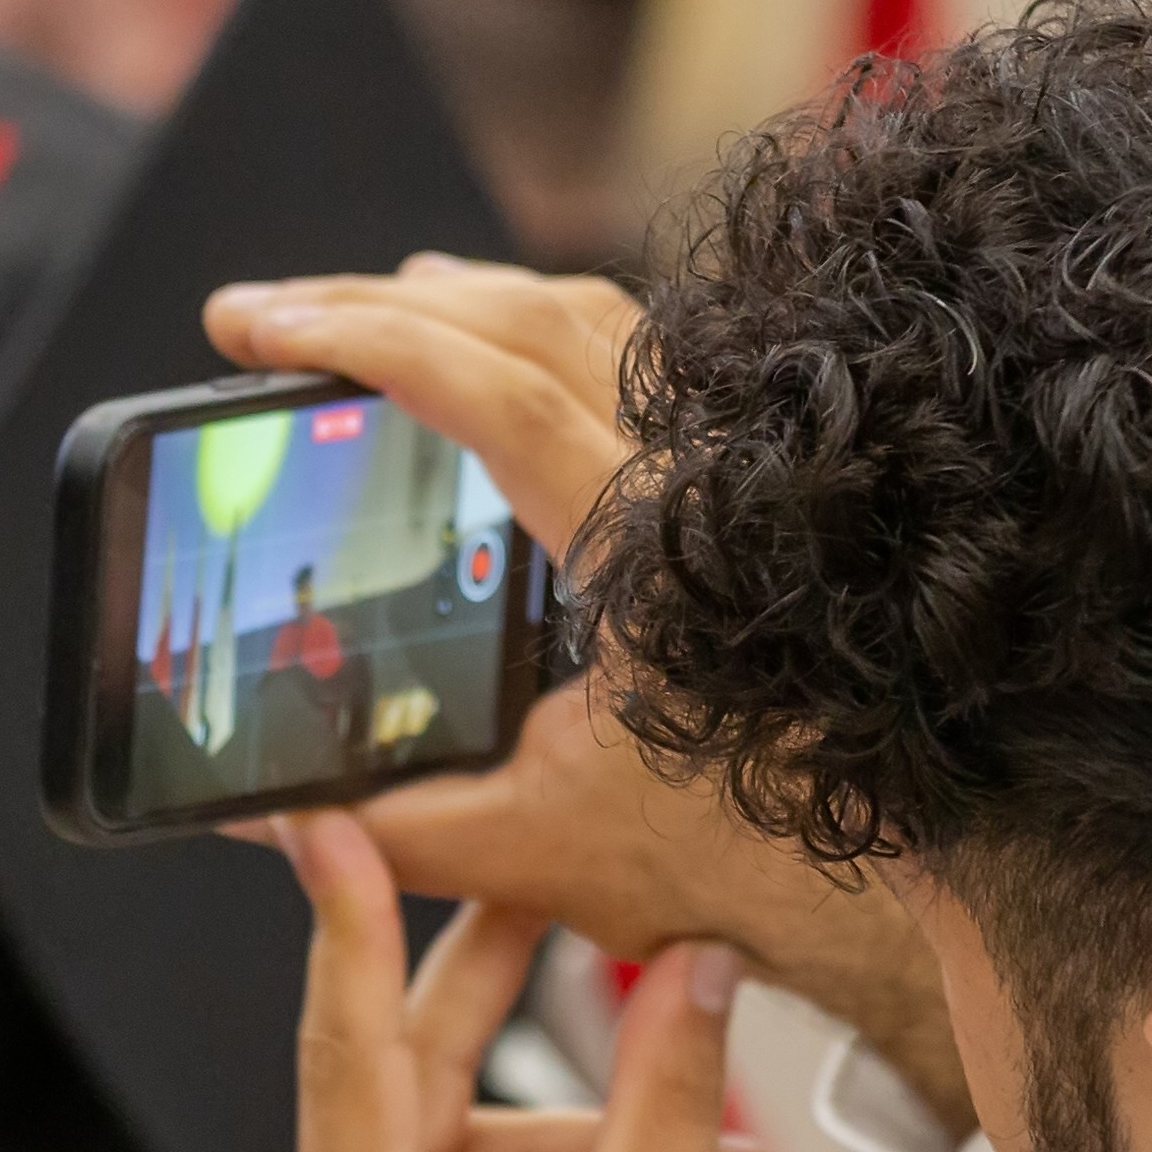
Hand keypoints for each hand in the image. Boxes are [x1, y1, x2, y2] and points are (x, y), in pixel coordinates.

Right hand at [204, 258, 976, 1144]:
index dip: (365, 344)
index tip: (264, 328)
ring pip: (584, 317)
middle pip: (523, 321)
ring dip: (457, 300)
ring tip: (358, 310)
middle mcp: (693, 479)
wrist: (893, 846)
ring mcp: (722, 465)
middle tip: (263, 315)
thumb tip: (258, 811)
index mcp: (642, 550)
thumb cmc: (736, 849)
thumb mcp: (531, 852)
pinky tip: (488, 349)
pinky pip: (629, 354)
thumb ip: (386, 828)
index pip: (492, 393)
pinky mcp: (733, 475)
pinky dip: (537, 327)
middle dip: (371, 302)